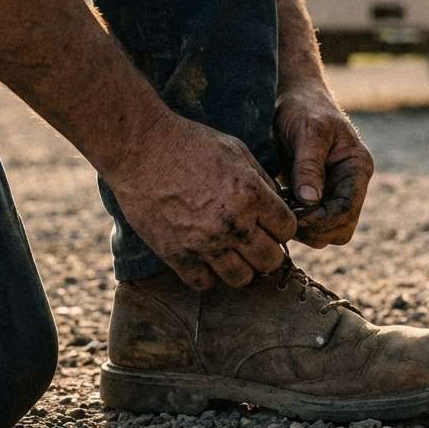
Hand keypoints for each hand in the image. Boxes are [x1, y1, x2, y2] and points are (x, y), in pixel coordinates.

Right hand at [107, 112, 296, 290]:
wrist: (141, 150)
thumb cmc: (190, 144)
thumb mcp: (237, 150)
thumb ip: (261, 180)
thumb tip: (279, 204)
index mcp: (251, 195)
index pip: (287, 230)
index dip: (282, 226)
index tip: (272, 223)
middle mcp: (233, 223)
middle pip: (270, 260)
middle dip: (268, 251)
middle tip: (256, 241)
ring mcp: (204, 243)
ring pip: (241, 278)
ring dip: (242, 267)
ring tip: (233, 253)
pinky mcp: (176, 255)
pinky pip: (203, 284)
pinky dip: (208, 275)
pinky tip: (206, 259)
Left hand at [275, 80, 373, 247]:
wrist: (296, 97)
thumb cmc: (305, 108)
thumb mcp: (308, 132)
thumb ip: (309, 166)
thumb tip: (310, 201)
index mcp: (357, 168)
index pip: (347, 210)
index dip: (321, 220)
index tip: (294, 216)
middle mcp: (351, 184)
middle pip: (341, 228)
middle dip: (314, 229)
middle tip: (285, 215)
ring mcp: (336, 190)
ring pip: (327, 231)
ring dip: (305, 228)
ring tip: (281, 208)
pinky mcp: (319, 194)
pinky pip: (313, 221)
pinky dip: (298, 220)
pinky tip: (280, 204)